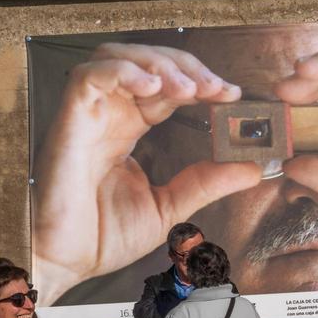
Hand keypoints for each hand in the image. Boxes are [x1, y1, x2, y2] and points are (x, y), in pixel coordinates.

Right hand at [32, 43, 262, 301]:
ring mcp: (89, 114)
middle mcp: (110, 114)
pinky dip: (124, 71)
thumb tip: (254, 168)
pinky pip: (90, 75)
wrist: (63, 261)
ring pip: (120, 57)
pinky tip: (153, 88)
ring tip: (189, 88)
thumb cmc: (100, 236)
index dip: (201, 82)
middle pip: (149, 61)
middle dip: (188, 67)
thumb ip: (207, 182)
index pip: (169, 86)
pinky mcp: (70, 119)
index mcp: (130, 129)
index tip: (230, 95)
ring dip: (159, 64)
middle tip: (216, 88)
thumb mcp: (170, 206)